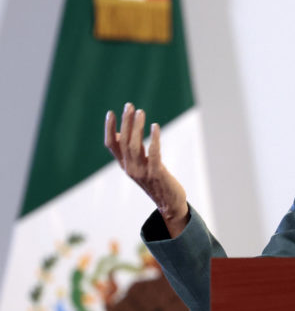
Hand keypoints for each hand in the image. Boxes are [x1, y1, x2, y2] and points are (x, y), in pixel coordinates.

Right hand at [104, 103, 188, 236]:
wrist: (169, 204)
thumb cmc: (156, 181)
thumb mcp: (140, 166)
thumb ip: (131, 151)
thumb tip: (121, 133)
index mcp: (125, 165)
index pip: (111, 145)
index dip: (109, 129)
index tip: (110, 112)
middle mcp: (130, 168)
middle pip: (123, 142)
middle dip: (125, 122)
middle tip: (129, 106)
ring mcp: (142, 171)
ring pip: (135, 146)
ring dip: (137, 127)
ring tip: (140, 112)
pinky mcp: (156, 173)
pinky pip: (153, 153)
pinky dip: (153, 139)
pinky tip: (155, 127)